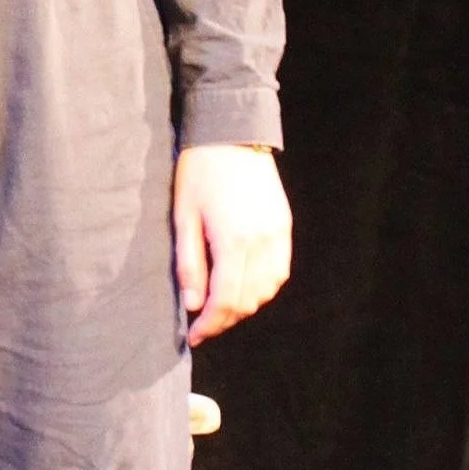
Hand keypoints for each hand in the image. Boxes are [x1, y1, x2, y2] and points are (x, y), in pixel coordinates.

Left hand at [173, 144, 291, 347]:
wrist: (232, 133)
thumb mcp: (183, 217)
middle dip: (225, 319)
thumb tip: (193, 304)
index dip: (210, 325)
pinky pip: (279, 271)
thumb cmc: (199, 172)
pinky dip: (263, 287)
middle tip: (203, 324)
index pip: (226, 301)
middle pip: (248, 301)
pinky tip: (244, 285)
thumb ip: (189, 264)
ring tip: (221, 305)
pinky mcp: (284, 226)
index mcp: (233, 242)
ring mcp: (278, 235)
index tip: (194, 336)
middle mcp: (262, 243)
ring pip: (268, 290)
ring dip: (245, 305)